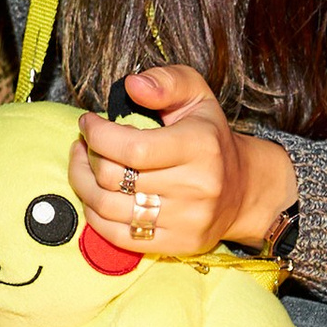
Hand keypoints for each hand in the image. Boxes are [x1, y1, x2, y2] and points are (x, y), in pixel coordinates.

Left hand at [74, 65, 295, 256]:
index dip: (98, 135)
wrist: (243, 189)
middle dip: (88, 157)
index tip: (88, 123)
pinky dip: (95, 215)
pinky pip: (117, 236)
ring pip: (108, 208)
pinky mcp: (177, 244)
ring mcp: (187, 221)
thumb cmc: (210, 138)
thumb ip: (166, 82)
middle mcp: (196, 187)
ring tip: (84, 166)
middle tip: (86, 145)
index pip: (132, 148)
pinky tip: (96, 196)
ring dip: (83, 184)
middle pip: (115, 177)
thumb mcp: (196, 95)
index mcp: (200, 146)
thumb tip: (133, 85)